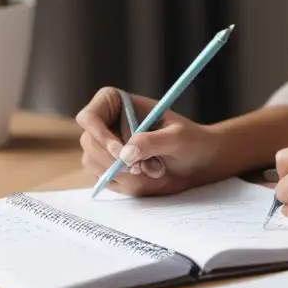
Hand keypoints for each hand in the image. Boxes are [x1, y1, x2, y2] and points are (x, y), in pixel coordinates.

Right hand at [75, 86, 221, 197]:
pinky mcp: (109, 167)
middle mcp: (106, 123)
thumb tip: (125, 154)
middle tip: (145, 169)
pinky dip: (127, 184)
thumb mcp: (177, 138)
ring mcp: (105, 146)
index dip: (100, 135)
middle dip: (117, 162)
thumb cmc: (190, 141)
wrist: (197, 162)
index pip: (89, 116)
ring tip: (156, 171)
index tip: (122, 153)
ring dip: (125, 175)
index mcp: (117, 103)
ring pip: (94, 164)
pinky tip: (149, 178)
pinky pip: (105, 180)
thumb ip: (152, 142)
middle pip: (89, 144)